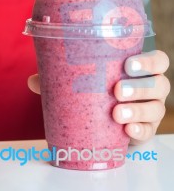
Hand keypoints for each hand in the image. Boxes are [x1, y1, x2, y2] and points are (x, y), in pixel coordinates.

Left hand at [28, 50, 170, 145]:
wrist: (107, 121)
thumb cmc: (99, 92)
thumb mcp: (85, 81)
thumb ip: (62, 77)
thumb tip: (32, 79)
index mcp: (139, 70)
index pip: (157, 60)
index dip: (148, 61)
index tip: (127, 64)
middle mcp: (151, 88)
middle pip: (159, 84)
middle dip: (139, 86)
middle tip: (116, 90)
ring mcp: (151, 109)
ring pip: (156, 108)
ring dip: (137, 109)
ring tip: (116, 113)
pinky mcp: (147, 130)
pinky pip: (149, 131)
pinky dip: (139, 130)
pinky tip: (126, 130)